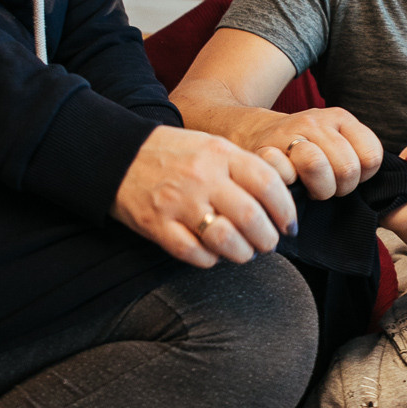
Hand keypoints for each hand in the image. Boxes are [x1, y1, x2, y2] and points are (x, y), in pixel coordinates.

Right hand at [110, 125, 298, 265]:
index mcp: (220, 154)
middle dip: (267, 238)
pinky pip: (193, 253)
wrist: (118, 153)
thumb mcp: (213, 147)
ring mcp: (177, 202)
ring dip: (243, 253)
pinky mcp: (157, 225)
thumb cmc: (175, 154)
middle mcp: (201, 177)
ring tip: (245, 252)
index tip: (288, 225)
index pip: (267, 184)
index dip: (286, 210)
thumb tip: (280, 204)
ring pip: (225, 239)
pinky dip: (210, 260)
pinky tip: (213, 254)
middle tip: (268, 243)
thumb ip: (245, 169)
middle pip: (250, 216)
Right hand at [269, 107, 382, 200]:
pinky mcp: (266, 150)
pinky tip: (292, 184)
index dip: (363, 177)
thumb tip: (384, 186)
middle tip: (328, 188)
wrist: (257, 134)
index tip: (348, 178)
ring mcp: (289, 132)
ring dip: (318, 189)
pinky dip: (291, 185)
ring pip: (317, 165)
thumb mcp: (337, 142)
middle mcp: (317, 121)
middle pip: (347, 168)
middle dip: (341, 189)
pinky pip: (286, 172)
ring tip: (312, 188)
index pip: (371, 156)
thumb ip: (359, 155)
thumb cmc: (307, 149)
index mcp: (342, 118)